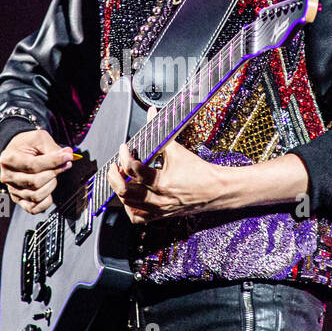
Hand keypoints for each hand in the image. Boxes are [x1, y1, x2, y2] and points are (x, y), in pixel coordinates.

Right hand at [0, 129, 73, 214]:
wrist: (17, 151)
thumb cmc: (26, 145)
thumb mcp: (39, 139)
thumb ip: (53, 148)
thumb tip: (67, 155)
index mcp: (9, 159)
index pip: (33, 165)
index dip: (53, 162)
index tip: (67, 157)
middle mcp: (8, 176)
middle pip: (35, 182)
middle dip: (53, 173)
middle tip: (62, 165)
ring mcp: (13, 190)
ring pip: (36, 196)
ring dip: (51, 186)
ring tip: (53, 175)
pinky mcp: (18, 200)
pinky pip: (34, 208)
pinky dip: (46, 202)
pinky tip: (49, 188)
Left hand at [106, 140, 227, 223]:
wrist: (216, 190)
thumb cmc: (200, 171)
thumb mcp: (178, 149)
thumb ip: (161, 132)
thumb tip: (152, 113)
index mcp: (162, 181)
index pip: (133, 169)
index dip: (124, 156)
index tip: (124, 148)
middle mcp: (158, 198)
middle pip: (124, 191)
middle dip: (115, 176)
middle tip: (115, 165)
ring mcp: (159, 209)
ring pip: (128, 204)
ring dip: (120, 190)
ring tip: (121, 178)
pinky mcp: (161, 215)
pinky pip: (138, 217)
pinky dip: (129, 207)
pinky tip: (130, 196)